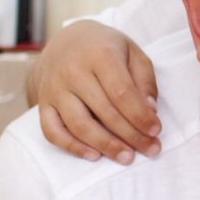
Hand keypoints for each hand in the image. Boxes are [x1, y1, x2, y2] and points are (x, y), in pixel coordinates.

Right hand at [30, 20, 158, 162]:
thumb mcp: (132, 51)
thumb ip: (144, 79)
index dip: (140, 115)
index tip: (156, 130)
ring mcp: (55, 89)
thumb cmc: (105, 49)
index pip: (122, 92)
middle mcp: (73, 72)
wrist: (64, 42)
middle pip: (105, 112)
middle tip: (151, 149)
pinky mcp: (43, 104)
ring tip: (127, 158)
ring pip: (79, 125)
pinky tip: (94, 155)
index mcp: (100, 55)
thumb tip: (150, 111)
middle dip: (131, 136)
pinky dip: (72, 147)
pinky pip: (52, 131)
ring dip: (105, 145)